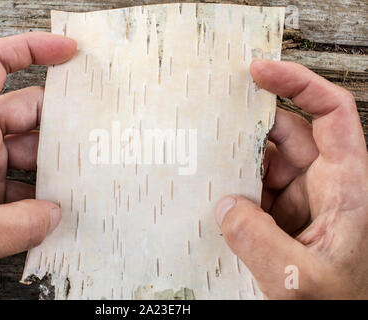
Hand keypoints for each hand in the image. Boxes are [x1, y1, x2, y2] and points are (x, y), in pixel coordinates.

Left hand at [0, 32, 76, 297]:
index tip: (67, 52)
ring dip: (55, 169)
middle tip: (92, 139)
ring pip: (30, 153)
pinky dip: (42, 198)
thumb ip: (14, 227)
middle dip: (62, 124)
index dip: (32, 49)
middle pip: (27, 113)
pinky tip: (55, 212)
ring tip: (79, 185)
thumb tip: (53, 214)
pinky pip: (23, 186)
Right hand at [215, 60, 367, 298]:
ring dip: (235, 164)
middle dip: (248, 128)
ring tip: (206, 166)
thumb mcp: (299, 279)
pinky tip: (215, 196)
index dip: (297, 83)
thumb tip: (226, 204)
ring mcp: (300, 200)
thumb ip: (258, 242)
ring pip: (264, 163)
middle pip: (286, 134)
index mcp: (348, 185)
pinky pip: (253, 190)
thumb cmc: (343, 304)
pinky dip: (233, 190)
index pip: (330, 113)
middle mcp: (325, 185)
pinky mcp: (281, 216)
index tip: (259, 72)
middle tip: (211, 122)